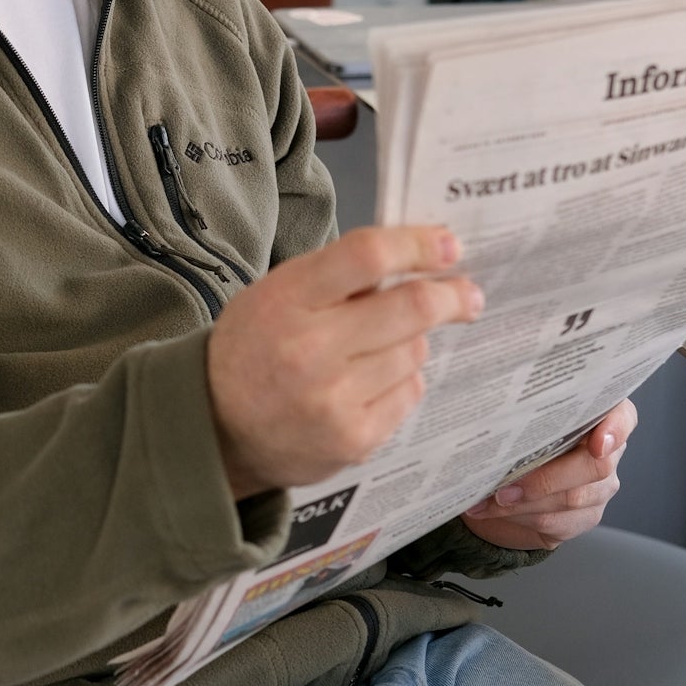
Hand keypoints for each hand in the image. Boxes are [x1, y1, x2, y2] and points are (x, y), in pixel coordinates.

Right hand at [207, 225, 483, 499]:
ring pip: (414, 351)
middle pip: (411, 307)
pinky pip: (408, 393)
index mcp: (286, 301)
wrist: (218, 430)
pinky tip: (369, 384)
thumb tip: (418, 258)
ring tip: (376, 349)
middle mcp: (310, 351)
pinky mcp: (354, 439)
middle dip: (451, 296)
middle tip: (468, 294)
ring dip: (412, 341)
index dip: (418, 245)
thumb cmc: (255, 348)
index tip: (449, 245)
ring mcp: (334, 401)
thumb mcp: (276, 294)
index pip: (366, 256)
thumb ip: (337, 276)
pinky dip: (401, 380)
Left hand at [462, 399, 636, 551]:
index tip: (597, 443)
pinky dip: (520, 517)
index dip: (615, 429)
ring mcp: (600, 487)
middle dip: (545, 478)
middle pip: (595, 467)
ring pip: (572, 499)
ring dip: (524, 502)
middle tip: (505, 485)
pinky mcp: (585, 517)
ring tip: (490, 498)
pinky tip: (493, 510)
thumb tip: (497, 419)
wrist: (508, 481)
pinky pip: (558, 522)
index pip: (623, 416)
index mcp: (599, 417)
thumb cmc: (517, 440)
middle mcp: (607, 452)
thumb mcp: (520, 420)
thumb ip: (523, 415)